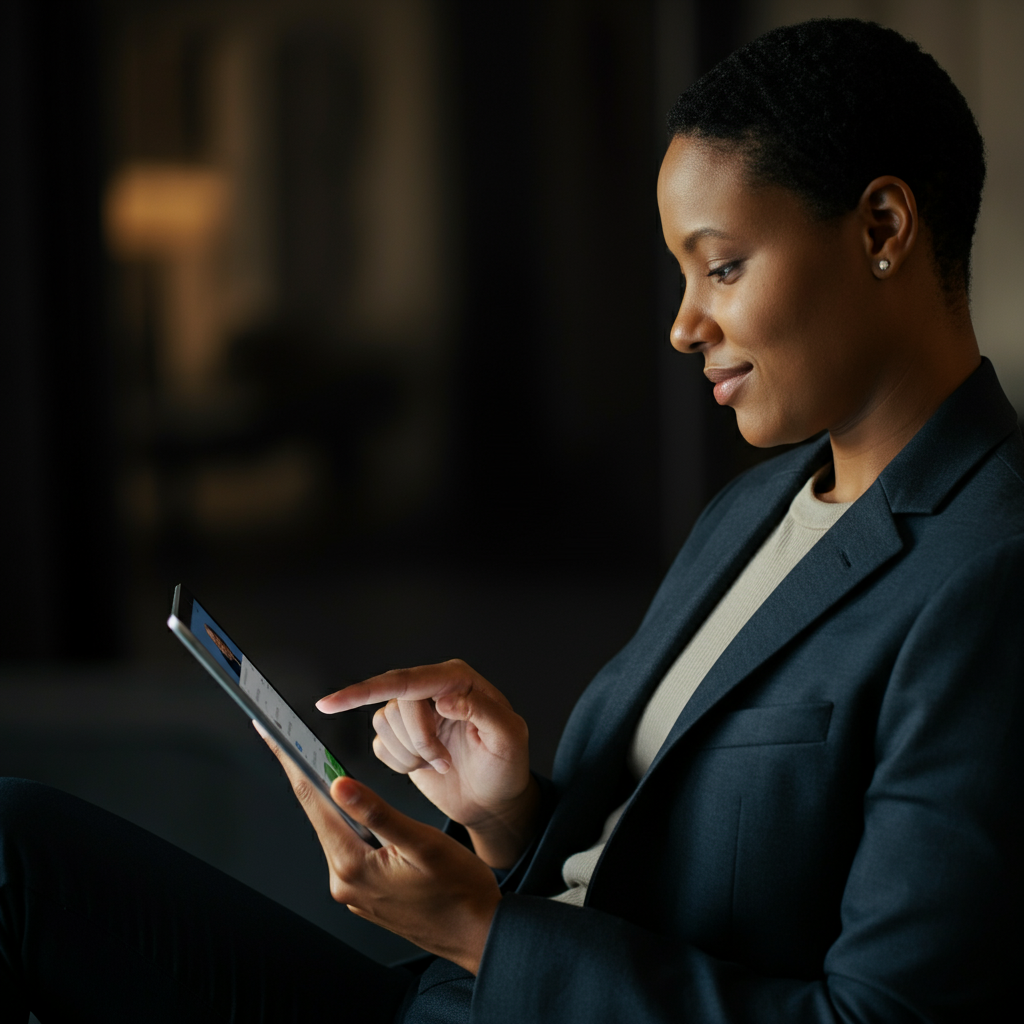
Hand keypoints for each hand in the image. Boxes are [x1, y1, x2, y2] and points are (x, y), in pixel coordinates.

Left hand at [255, 721, 499, 973]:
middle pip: (319, 816)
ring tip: (322, 765)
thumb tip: (338, 785)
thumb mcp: (422, 843)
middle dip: (308, 776)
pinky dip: (349, 823)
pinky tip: (355, 807)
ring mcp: (354, 891)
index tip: (273, 738)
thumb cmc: (459, 890)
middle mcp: (345, 882)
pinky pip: (350, 849)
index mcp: (352, 866)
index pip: (313, 802)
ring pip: (336, 832)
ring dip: (331, 800)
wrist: (479, 934)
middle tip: (293, 739)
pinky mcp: (367, 893)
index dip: (292, 764)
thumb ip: (378, 813)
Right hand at [316, 660, 537, 867]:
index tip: (330, 703)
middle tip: (445, 760)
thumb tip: (446, 698)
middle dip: (419, 741)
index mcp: (457, 679)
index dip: (365, 690)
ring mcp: (414, 713)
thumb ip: (484, 711)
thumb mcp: (509, 738)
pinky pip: (380, 747)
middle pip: (395, 706)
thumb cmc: (506, 768)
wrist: (493, 801)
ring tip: (441, 761)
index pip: (406, 680)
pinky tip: (425, 765)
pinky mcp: (401, 738)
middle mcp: (432, 688)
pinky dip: (401, 763)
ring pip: (383, 724)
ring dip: (410, 753)